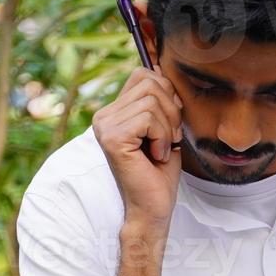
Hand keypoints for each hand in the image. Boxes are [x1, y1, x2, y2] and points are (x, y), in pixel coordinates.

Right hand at [92, 66, 183, 226]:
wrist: (152, 207)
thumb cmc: (160, 172)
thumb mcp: (164, 127)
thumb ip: (160, 99)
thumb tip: (159, 67)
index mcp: (114, 111)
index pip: (144, 74)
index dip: (167, 94)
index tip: (169, 125)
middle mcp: (104, 116)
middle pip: (150, 83)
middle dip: (171, 111)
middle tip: (167, 140)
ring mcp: (105, 126)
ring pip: (152, 101)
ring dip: (167, 127)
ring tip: (160, 149)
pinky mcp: (112, 138)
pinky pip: (148, 118)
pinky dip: (161, 137)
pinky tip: (155, 156)